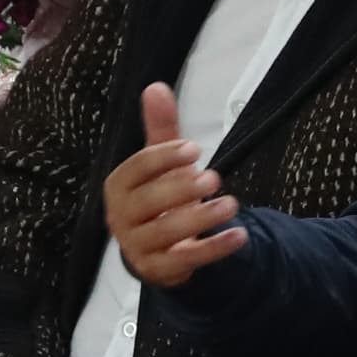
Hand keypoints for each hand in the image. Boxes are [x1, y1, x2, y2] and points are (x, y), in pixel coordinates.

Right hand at [104, 82, 244, 286]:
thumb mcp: (161, 161)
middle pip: (147, 203)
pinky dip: (213, 249)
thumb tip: (155, 87)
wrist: (158, 247)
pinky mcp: (159, 270)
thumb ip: (160, 127)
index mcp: (118, 186)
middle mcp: (121, 217)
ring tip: (231, 205)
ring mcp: (137, 246)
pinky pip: (185, 261)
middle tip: (214, 179)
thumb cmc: (160, 196)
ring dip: (200, 219)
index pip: (135, 169)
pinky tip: (238, 236)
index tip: (194, 149)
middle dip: (180, 189)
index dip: (164, 158)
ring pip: (165, 233)